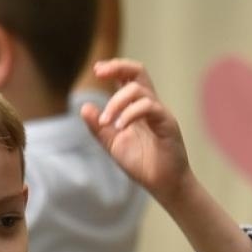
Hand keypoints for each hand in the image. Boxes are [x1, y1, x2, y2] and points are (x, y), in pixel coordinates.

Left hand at [80, 59, 190, 204]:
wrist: (163, 184)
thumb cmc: (142, 164)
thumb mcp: (113, 144)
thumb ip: (99, 128)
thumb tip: (84, 107)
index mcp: (137, 108)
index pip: (128, 77)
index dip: (114, 68)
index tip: (97, 70)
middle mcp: (150, 105)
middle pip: (138, 72)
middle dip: (118, 67)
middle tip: (99, 72)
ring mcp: (160, 113)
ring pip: (139, 90)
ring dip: (117, 102)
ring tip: (106, 122)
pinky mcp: (167, 123)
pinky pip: (149, 107)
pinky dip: (130, 114)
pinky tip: (120, 127)